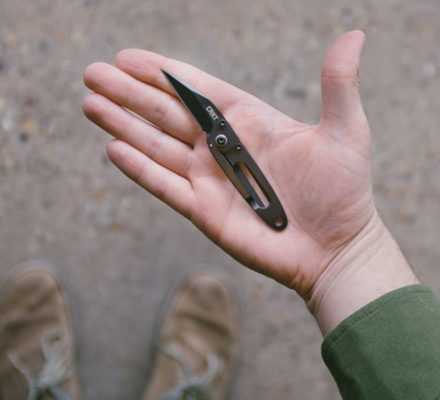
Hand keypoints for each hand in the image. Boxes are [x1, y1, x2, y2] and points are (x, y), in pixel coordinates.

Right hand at [83, 31, 416, 332]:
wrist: (335, 248)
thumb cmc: (344, 192)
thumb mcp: (346, 132)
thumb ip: (338, 85)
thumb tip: (355, 35)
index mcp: (249, 121)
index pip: (196, 90)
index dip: (162, 72)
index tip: (129, 57)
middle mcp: (222, 147)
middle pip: (166, 113)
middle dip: (129, 92)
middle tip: (93, 73)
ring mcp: (209, 179)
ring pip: (157, 145)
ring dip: (123, 125)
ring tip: (91, 103)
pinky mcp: (203, 211)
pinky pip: (164, 185)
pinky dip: (139, 168)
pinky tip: (113, 149)